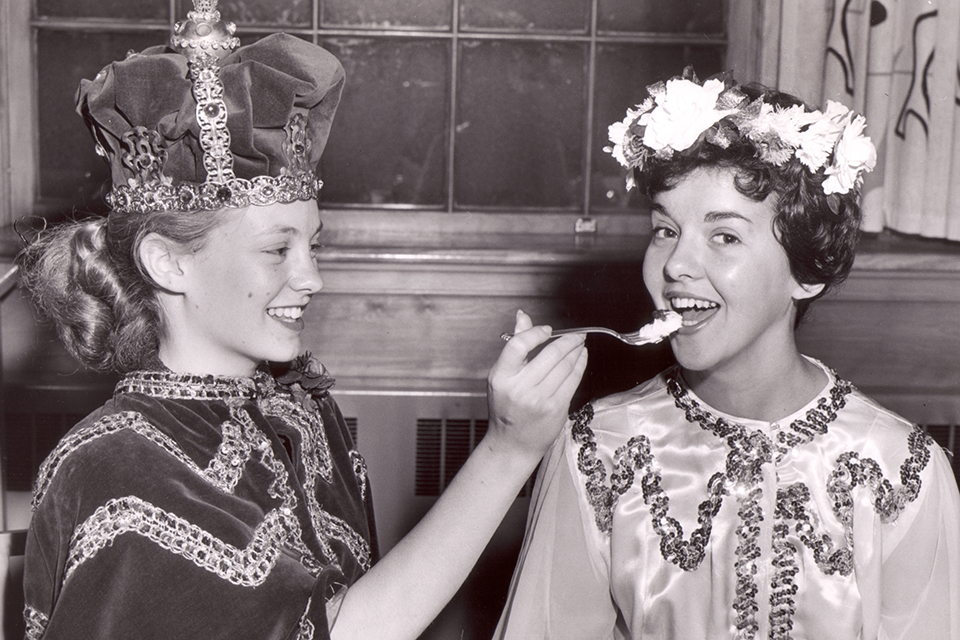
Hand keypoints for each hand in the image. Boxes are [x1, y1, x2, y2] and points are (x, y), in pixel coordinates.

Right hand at [485, 310, 587, 462]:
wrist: (512, 444)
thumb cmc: (506, 409)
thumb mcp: (502, 376)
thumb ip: (515, 346)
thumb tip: (522, 316)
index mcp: (501, 377)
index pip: (518, 345)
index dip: (536, 332)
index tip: (548, 330)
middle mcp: (519, 388)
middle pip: (549, 354)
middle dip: (568, 340)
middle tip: (576, 335)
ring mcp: (538, 399)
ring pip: (565, 366)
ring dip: (576, 351)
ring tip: (580, 345)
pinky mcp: (555, 409)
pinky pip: (573, 380)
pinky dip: (580, 365)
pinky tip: (581, 358)